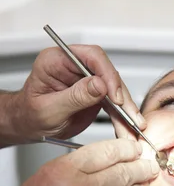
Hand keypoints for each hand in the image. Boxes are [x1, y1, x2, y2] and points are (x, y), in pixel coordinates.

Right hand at [0, 139, 161, 185]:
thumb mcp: (40, 182)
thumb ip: (69, 170)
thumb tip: (97, 163)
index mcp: (63, 173)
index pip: (105, 152)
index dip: (125, 149)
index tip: (133, 149)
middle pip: (123, 172)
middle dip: (140, 167)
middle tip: (147, 166)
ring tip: (147, 184)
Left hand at [14, 44, 145, 141]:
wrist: (29, 125)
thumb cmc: (29, 114)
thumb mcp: (49, 109)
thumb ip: (74, 96)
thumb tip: (99, 85)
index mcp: (58, 60)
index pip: (91, 57)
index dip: (107, 74)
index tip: (114, 95)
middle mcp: (76, 66)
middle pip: (108, 74)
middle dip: (122, 97)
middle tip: (130, 115)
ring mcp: (88, 80)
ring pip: (115, 90)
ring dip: (126, 110)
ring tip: (133, 127)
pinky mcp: (97, 95)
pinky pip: (114, 104)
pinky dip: (122, 118)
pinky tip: (128, 128)